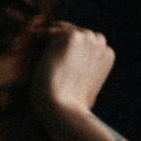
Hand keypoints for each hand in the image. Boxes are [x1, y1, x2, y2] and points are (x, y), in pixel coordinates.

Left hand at [29, 22, 113, 137]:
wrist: (64, 109)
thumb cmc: (72, 107)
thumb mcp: (87, 88)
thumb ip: (87, 72)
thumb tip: (80, 75)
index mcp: (107, 53)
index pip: (81, 41)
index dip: (64, 53)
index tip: (55, 69)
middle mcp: (100, 41)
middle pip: (70, 32)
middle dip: (55, 43)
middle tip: (41, 62)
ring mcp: (87, 36)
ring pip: (57, 31)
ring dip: (45, 43)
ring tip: (37, 62)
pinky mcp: (70, 36)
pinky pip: (46, 32)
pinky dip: (36, 44)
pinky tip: (34, 59)